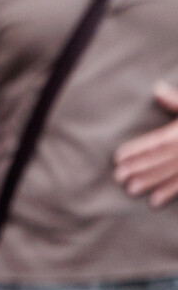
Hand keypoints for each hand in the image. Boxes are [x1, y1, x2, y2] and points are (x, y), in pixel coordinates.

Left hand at [115, 82, 177, 205]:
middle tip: (118, 177)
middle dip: (138, 169)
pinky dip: (170, 193)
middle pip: (159, 161)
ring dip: (150, 182)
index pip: (155, 143)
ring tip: (131, 189)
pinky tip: (154, 201)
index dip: (136, 150)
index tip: (117, 157)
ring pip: (170, 175)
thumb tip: (157, 88)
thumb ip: (175, 101)